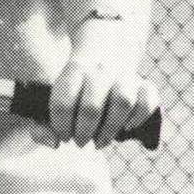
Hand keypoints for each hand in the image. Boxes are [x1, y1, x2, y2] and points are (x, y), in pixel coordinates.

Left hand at [39, 54, 159, 147]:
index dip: (61, 126)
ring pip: (122, 102)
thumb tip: (54, 144)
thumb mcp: (56, 92)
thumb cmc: (77, 84)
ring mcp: (125, 76)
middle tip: (80, 143)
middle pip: (91, 107)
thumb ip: (45, 121)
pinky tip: (126, 127)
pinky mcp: (145, 84)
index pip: (63, 102)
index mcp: (74, 70)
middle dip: (83, 132)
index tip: (64, 136)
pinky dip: (139, 118)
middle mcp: (100, 71)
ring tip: (100, 141)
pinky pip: (147, 102)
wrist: (107, 49)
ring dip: (110, 129)